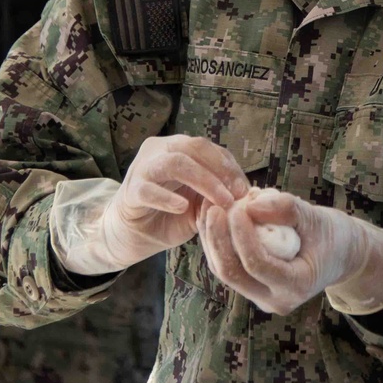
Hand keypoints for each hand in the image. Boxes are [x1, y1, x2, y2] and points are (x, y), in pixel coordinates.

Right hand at [53, 136, 249, 275]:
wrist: (132, 235)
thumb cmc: (169, 216)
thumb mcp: (200, 204)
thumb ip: (218, 194)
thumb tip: (251, 194)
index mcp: (178, 148)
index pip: (208, 148)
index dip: (230, 167)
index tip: (247, 190)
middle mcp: (160, 150)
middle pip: (194, 147)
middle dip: (220, 170)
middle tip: (237, 195)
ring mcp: (143, 168)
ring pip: (176, 163)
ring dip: (204, 181)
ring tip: (220, 202)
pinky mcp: (131, 191)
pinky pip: (149, 190)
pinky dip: (168, 198)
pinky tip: (183, 208)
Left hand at [199, 187, 382, 316]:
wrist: (340, 255)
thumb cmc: (333, 234)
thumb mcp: (316, 217)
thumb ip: (286, 209)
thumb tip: (250, 203)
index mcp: (297, 286)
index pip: (258, 263)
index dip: (242, 234)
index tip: (237, 205)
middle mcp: (276, 299)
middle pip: (234, 273)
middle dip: (218, 238)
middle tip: (212, 206)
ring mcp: (261, 297)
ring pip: (225, 272)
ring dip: (212, 240)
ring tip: (209, 208)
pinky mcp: (252, 288)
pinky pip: (228, 267)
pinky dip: (218, 243)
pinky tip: (214, 219)